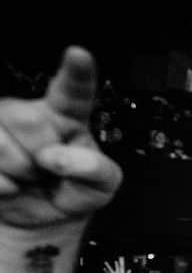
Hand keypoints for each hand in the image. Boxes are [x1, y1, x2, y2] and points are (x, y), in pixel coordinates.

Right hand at [0, 47, 122, 228]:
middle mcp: (28, 114)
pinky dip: (2, 185)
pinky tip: (10, 187)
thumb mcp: (101, 188)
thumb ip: (96, 170)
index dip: (76, 72)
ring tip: (29, 178)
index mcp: (68, 116)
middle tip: (48, 173)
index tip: (78, 54)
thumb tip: (59, 157)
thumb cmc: (73, 192)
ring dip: (18, 171)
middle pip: (27, 120)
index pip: (73, 90)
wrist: (41, 218)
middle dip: (40, 157)